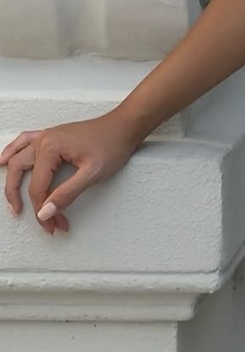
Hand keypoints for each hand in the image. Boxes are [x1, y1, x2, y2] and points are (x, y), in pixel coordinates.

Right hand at [1, 111, 141, 234]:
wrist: (126, 126)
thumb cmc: (113, 143)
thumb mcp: (92, 173)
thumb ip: (67, 194)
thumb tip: (45, 212)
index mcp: (50, 148)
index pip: (38, 187)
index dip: (43, 210)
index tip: (53, 225)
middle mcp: (44, 140)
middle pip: (20, 173)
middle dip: (21, 199)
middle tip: (26, 217)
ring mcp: (48, 136)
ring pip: (18, 158)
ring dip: (11, 178)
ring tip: (11, 198)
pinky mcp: (54, 136)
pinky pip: (25, 142)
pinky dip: (13, 151)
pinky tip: (5, 159)